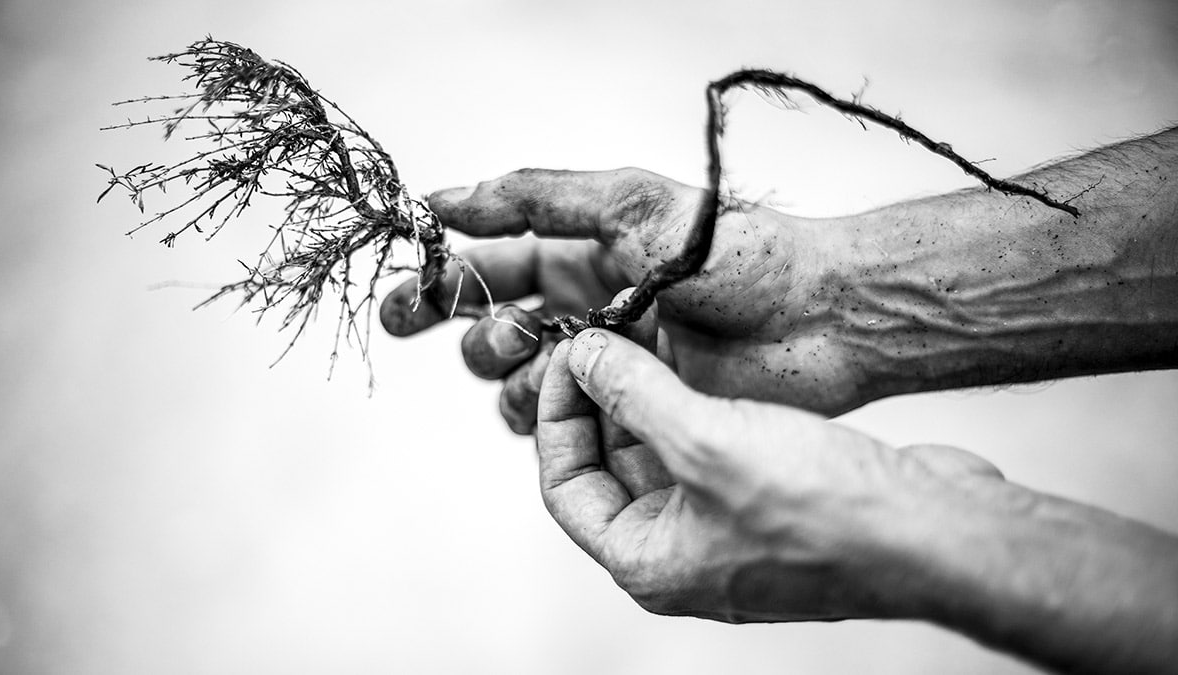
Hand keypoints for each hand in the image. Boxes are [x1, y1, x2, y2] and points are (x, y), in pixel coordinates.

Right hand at [380, 168, 865, 432]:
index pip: (492, 258)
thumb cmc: (738, 254)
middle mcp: (587, 304)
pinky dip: (538, 410)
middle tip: (450, 323)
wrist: (818, 319)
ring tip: (528, 350)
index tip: (405, 294)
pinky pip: (555, 418)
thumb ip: (537, 198)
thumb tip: (449, 198)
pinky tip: (553, 396)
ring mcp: (605, 359)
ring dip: (500, 364)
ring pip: (514, 373)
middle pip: (489, 318)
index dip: (442, 274)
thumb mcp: (632, 206)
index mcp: (585, 248)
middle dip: (458, 321)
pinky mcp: (627, 409)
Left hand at [536, 327, 1003, 621]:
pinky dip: (693, 398)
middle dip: (602, 396)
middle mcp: (680, 550)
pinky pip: (707, 443)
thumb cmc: (826, 513)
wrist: (936, 531)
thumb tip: (584, 355)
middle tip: (603, 330)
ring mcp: (724, 526)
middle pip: (609, 464)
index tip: (568, 355)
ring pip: (659, 449)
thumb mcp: (707, 441)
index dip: (556, 415)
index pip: (564, 485)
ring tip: (642, 325)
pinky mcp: (766, 498)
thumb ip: (634, 395)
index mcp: (648, 561)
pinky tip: (693, 350)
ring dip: (648, 391)